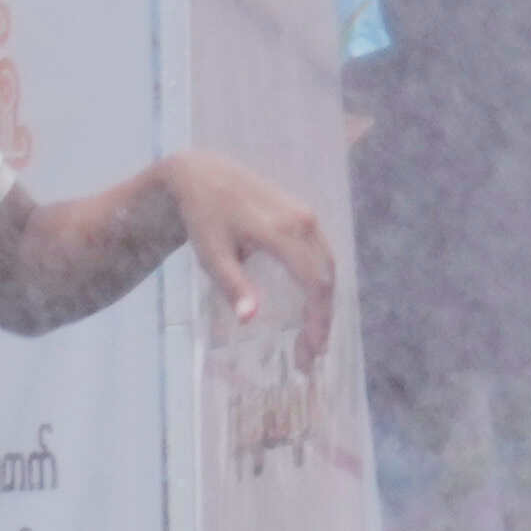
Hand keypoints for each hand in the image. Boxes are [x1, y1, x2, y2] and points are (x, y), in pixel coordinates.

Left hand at [164, 150, 336, 374]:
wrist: (202, 176)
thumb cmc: (203, 218)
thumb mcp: (212, 255)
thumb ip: (233, 286)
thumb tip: (250, 320)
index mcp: (284, 232)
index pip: (314, 282)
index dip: (317, 318)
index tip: (312, 349)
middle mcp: (304, 221)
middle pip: (327, 276)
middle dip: (323, 318)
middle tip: (311, 355)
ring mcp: (306, 216)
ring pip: (328, 265)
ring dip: (325, 302)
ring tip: (312, 337)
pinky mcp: (303, 215)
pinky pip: (321, 253)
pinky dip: (321, 282)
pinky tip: (311, 306)